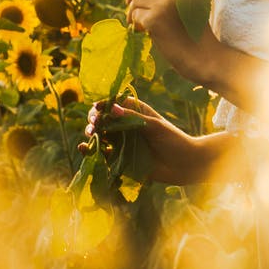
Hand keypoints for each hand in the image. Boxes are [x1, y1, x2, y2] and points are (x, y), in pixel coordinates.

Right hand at [81, 96, 207, 185]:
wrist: (184, 165)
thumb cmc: (173, 140)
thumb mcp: (154, 126)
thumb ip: (133, 118)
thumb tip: (112, 108)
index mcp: (135, 112)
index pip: (114, 103)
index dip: (103, 104)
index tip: (97, 108)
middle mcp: (126, 126)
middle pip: (103, 119)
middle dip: (95, 119)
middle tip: (94, 123)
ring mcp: (122, 142)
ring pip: (100, 135)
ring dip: (91, 133)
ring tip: (91, 134)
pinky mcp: (120, 159)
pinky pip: (102, 154)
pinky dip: (91, 151)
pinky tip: (85, 148)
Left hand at [125, 0, 196, 71]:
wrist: (202, 55)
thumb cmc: (194, 30)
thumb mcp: (188, 3)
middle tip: (128, 0)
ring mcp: (165, 3)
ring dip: (134, 11)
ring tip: (140, 23)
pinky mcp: (155, 18)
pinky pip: (135, 14)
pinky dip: (137, 23)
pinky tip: (146, 31)